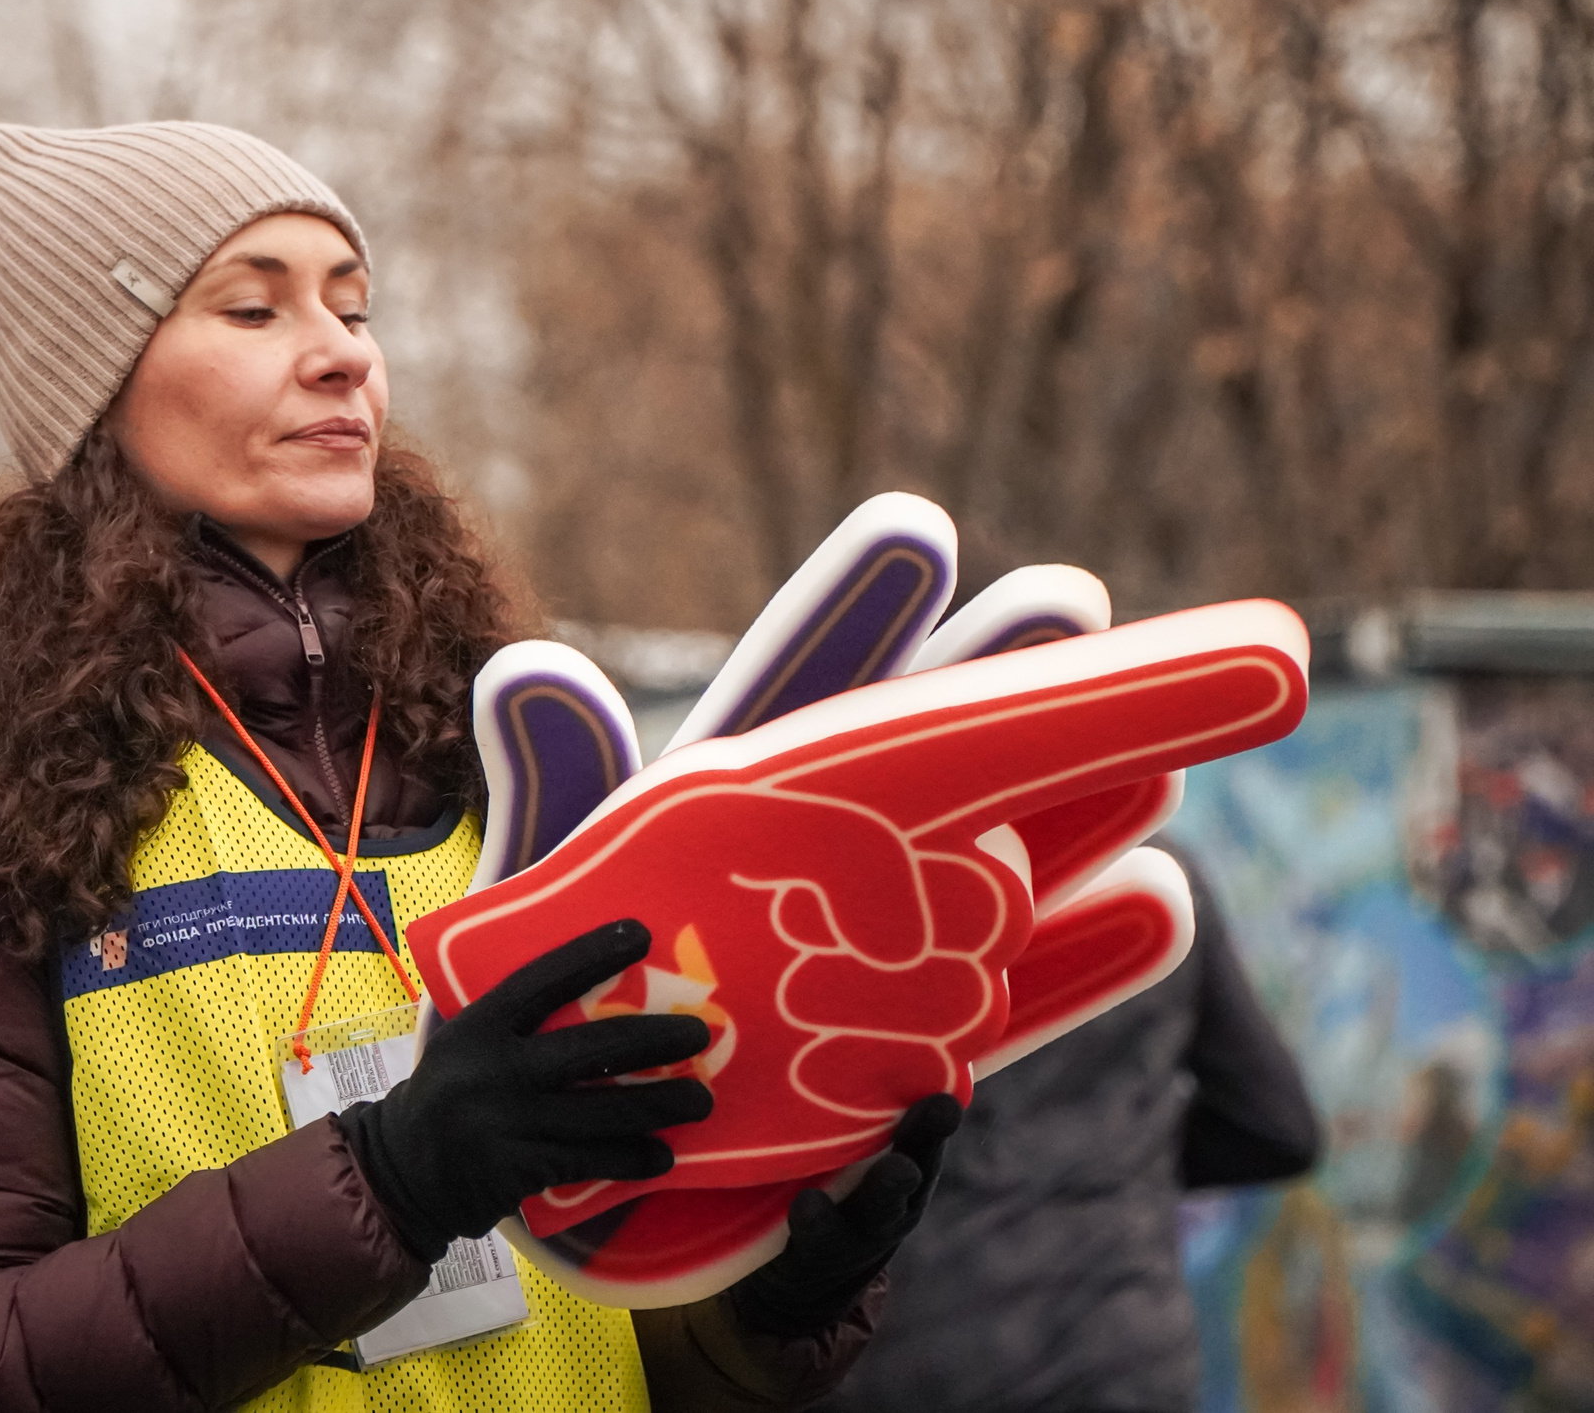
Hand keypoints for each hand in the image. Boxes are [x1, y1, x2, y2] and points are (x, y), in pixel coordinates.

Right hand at [340, 921, 714, 1260]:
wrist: (404, 1171)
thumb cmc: (450, 1095)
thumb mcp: (467, 1044)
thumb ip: (515, 1025)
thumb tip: (599, 995)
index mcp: (480, 1026)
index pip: (542, 980)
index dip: (592, 954)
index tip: (641, 934)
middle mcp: (494, 1069)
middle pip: (591, 1048)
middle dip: (654, 1039)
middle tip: (699, 1034)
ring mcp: (508, 1123)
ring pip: (602, 1112)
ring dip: (660, 1105)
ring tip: (700, 1101)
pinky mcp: (520, 1169)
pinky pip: (591, 1160)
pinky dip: (632, 1159)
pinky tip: (663, 1157)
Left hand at [434, 493, 1302, 1306]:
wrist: (608, 1148)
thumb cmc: (578, 994)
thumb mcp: (540, 885)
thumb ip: (549, 784)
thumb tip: (528, 668)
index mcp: (743, 788)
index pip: (810, 677)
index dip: (860, 610)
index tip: (907, 533)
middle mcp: (843, 847)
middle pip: (936, 746)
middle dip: (996, 675)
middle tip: (1063, 603)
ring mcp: (900, 940)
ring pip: (1006, 857)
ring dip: (1077, 811)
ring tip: (1147, 757)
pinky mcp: (928, 1042)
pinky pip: (1027, 996)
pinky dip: (1092, 958)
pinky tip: (1154, 901)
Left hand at [722, 1093, 960, 1337]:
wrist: (800, 1279)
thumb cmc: (818, 1178)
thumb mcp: (839, 1135)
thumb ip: (845, 1087)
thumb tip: (831, 998)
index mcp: (903, 1156)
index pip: (926, 1123)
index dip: (940, 1103)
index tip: (954, 1078)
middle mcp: (894, 1193)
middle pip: (918, 1159)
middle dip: (928, 1135)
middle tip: (942, 1107)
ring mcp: (863, 1228)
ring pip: (883, 1205)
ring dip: (889, 1185)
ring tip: (895, 1167)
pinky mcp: (822, 1255)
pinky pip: (822, 1238)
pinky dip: (817, 1221)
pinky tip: (807, 1205)